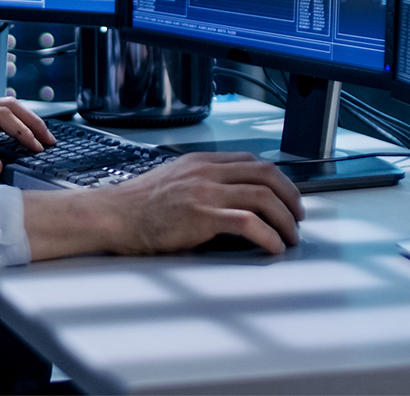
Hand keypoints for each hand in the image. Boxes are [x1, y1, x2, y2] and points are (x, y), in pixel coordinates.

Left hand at [0, 98, 56, 178]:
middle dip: (32, 120)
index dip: (23, 131)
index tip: (37, 147)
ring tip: (40, 137)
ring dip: (23, 120)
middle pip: (8, 105)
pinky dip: (11, 123)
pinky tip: (17, 136)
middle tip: (50, 139)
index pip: (2, 116)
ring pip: (1, 108)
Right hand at [23, 152, 303, 257]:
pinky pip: (248, 222)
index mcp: (200, 162)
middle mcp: (207, 172)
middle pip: (266, 174)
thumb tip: (226, 199)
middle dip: (291, 197)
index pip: (252, 162)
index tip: (286, 198)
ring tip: (291, 237)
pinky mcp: (202, 217)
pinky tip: (273, 247)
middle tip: (298, 217)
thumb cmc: (136, 206)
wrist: (111, 215)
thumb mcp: (172, 181)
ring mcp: (205, 192)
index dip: (277, 180)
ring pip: (263, 197)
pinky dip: (268, 236)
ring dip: (286, 220)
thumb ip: (199, 183)